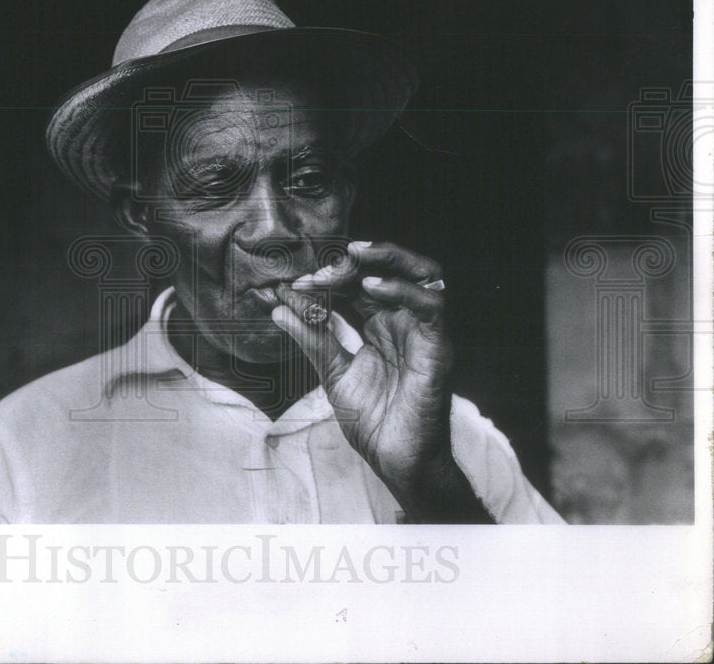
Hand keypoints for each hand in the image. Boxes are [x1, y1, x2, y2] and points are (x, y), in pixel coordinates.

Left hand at [271, 241, 489, 522]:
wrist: (395, 461)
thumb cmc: (372, 421)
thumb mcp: (332, 373)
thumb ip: (311, 338)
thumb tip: (279, 308)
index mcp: (379, 325)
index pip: (356, 284)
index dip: (326, 278)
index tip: (295, 286)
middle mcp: (403, 322)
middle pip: (386, 270)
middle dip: (348, 266)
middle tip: (316, 275)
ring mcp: (423, 332)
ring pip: (421, 274)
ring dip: (386, 258)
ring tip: (351, 257)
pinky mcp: (438, 348)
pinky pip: (432, 306)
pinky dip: (404, 290)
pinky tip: (372, 287)